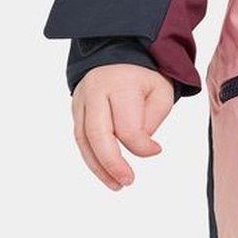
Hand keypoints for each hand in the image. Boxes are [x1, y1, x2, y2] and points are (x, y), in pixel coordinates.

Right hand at [72, 64, 175, 188]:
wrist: (119, 52)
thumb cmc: (143, 77)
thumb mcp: (161, 92)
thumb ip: (151, 120)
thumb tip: (138, 146)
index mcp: (120, 84)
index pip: (127, 126)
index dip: (142, 146)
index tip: (157, 149)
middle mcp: (95, 91)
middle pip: (97, 133)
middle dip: (112, 163)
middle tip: (127, 181)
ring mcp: (81, 100)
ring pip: (83, 139)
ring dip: (98, 167)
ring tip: (116, 184)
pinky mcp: (76, 109)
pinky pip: (80, 138)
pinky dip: (92, 158)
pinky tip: (105, 172)